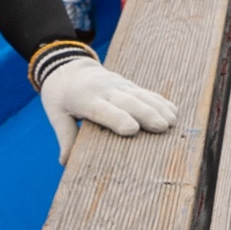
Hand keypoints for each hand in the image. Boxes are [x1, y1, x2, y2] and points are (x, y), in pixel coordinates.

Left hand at [36, 50, 177, 158]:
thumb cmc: (61, 97)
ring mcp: (119, 85)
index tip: (132, 130)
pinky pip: (146, 93)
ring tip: (172, 122)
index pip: (102, 109)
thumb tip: (65, 162)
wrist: (68, 68)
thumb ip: (65, 136)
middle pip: (128, 101)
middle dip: (145, 113)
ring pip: (141, 95)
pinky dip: (160, 101)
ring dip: (158, 108)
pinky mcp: (128, 85)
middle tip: (162, 127)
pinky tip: (173, 111)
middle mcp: (105, 90)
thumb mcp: (57, 115)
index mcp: (85, 99)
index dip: (117, 118)